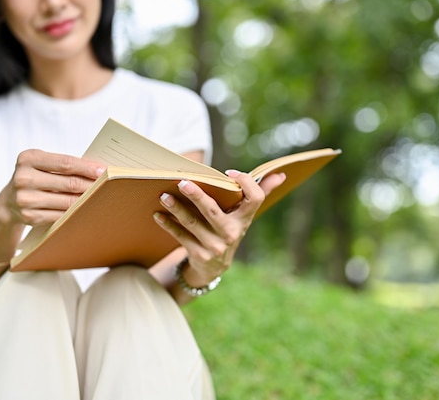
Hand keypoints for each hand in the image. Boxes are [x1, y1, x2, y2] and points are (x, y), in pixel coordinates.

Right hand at [2, 149, 105, 226]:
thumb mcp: (43, 164)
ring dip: (88, 199)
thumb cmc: (36, 176)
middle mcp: (23, 178)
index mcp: (28, 158)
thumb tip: (99, 169)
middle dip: (92, 184)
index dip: (87, 167)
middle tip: (110, 185)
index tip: (105, 170)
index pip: (65, 163)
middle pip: (69, 182)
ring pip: (68, 201)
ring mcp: (25, 199)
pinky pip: (61, 215)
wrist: (10, 201)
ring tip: (103, 196)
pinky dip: (77, 212)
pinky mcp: (29, 217)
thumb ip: (64, 164)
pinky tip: (88, 209)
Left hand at [154, 170, 285, 284]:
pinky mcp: (198, 254)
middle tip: (183, 182)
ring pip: (193, 224)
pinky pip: (180, 236)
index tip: (229, 173)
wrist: (215, 266)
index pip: (255, 199)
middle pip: (213, 211)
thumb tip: (280, 174)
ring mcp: (215, 246)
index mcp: (245, 219)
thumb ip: (259, 192)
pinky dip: (168, 224)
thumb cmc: (230, 228)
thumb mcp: (244, 215)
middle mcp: (232, 233)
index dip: (245, 184)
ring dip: (176, 209)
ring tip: (163, 196)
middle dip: (197, 196)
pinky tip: (158, 214)